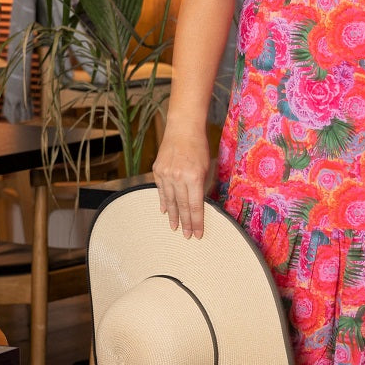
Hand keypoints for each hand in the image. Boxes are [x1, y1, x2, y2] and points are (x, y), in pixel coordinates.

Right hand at [151, 123, 210, 238]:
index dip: (197, 222)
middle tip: (186, 236)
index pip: (196, 206)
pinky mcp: (157, 170)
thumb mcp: (207, 167)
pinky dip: (163, 201)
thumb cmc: (200, 147)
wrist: (183, 128)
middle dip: (186, 223)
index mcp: (194, 177)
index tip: (197, 234)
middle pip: (182, 206)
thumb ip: (202, 186)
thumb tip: (199, 204)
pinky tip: (165, 211)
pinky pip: (160, 190)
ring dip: (173, 216)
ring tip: (175, 227)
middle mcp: (178, 177)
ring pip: (169, 200)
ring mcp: (165, 174)